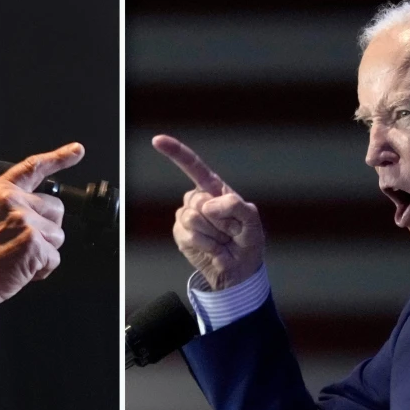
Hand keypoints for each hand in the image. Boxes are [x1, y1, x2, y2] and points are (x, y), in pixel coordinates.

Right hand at [0, 142, 83, 307]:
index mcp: (0, 191)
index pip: (33, 167)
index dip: (59, 158)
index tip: (77, 150)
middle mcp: (14, 201)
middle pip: (56, 209)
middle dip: (47, 229)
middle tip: (22, 243)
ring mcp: (25, 220)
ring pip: (58, 235)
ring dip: (45, 250)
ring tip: (19, 256)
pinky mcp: (34, 243)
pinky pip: (55, 257)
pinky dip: (43, 268)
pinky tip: (22, 269)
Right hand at [152, 134, 263, 289]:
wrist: (239, 269)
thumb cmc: (247, 240)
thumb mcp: (252, 221)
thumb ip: (236, 206)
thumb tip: (208, 204)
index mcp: (214, 189)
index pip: (193, 166)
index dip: (175, 152)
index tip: (157, 140)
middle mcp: (198, 199)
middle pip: (198, 199)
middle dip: (219, 219)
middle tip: (231, 231)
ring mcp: (186, 217)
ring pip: (192, 218)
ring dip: (213, 234)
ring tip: (222, 240)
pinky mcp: (180, 234)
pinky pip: (187, 234)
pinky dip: (205, 244)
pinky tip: (213, 248)